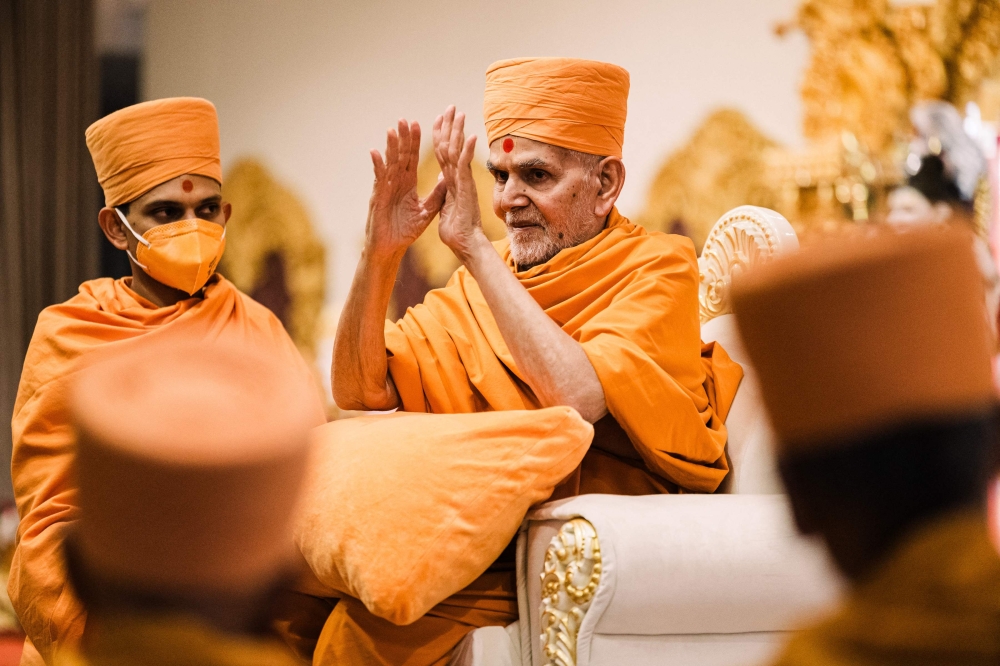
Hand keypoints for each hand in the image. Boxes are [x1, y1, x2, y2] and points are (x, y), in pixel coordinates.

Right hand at [365, 119, 445, 257]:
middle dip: (403, 138)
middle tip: (405, 120)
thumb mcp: (427, 210)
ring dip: (391, 147)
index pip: (412, 159)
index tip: (419, 125)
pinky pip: (379, 179)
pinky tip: (376, 152)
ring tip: (393, 130)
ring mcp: (385, 189)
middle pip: (400, 156)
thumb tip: (449, 178)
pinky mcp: (378, 197)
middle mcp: (395, 183)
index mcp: (407, 184)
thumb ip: (437, 194)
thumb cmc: (405, 231)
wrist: (391, 248)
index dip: (415, 143)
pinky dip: (378, 166)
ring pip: (389, 163)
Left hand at [433, 106, 486, 262]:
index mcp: (451, 182)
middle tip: (450, 107)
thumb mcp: (445, 211)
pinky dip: (467, 151)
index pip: (443, 154)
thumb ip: (443, 197)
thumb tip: (441, 188)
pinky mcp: (465, 189)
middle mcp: (458, 179)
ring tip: (459, 113)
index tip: (437, 120)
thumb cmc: (457, 233)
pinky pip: (464, 167)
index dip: (440, 136)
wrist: (466, 245)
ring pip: (458, 152)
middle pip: (451, 147)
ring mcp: (463, 183)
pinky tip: (470, 135)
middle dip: (450, 126)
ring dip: (458, 132)